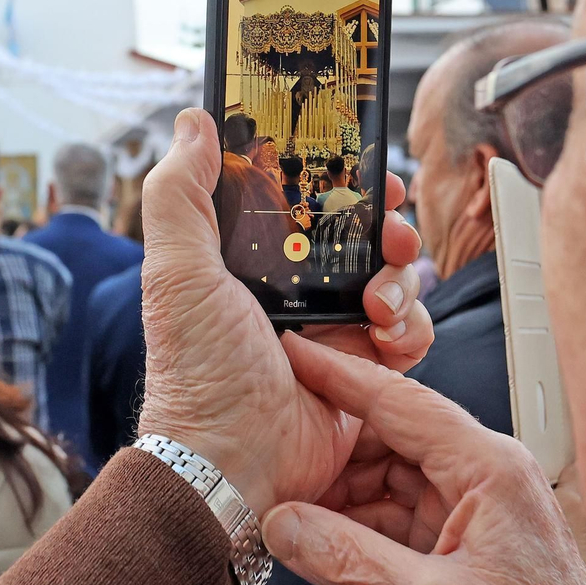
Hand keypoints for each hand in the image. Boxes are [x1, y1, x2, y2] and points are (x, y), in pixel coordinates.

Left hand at [135, 109, 432, 515]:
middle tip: (387, 230)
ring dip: (400, 277)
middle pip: (360, 231)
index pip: (304, 198)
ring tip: (377, 300)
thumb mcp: (176, 270)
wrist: (232, 461)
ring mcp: (332, 328)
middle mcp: (293, 288)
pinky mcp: (364, 368)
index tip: (360, 162)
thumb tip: (194, 123)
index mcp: (249, 258)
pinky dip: (410, 327)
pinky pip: (409, 331)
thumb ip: (181, 192)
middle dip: (384, 223)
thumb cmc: (196, 372)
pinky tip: (386, 336)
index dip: (337, 176)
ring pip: (393, 275)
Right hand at [261, 333, 585, 584]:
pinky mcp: (468, 543)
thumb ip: (348, 562)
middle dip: (332, 447)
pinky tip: (324, 537)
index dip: (337, 374)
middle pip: (390, 437)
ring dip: (342, 492)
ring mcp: (478, 509)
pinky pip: (402, 515)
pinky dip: (360, 524)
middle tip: (277, 451)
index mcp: (489, 468)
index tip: (292, 353)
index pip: (399, 400)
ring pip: (392, 477)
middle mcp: (487, 476)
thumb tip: (283, 524)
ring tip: (290, 501)